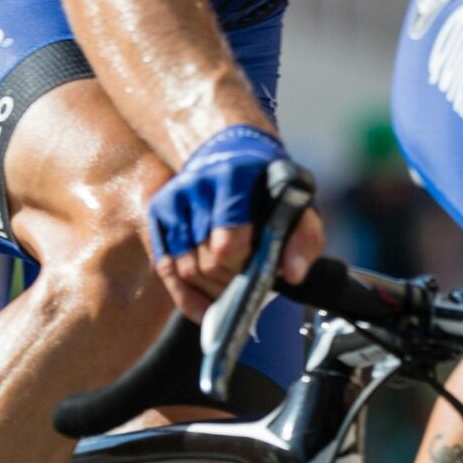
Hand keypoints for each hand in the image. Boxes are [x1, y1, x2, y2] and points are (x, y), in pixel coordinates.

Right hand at [145, 127, 322, 318]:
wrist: (231, 151)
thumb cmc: (268, 186)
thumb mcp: (297, 205)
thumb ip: (303, 239)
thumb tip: (292, 275)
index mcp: (233, 177)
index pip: (227, 245)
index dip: (244, 268)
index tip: (261, 270)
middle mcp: (196, 186)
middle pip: (205, 262)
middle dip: (230, 283)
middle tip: (249, 283)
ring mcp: (173, 200)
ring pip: (185, 268)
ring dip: (211, 290)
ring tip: (233, 290)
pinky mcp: (159, 213)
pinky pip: (166, 267)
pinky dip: (185, 296)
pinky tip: (205, 311)